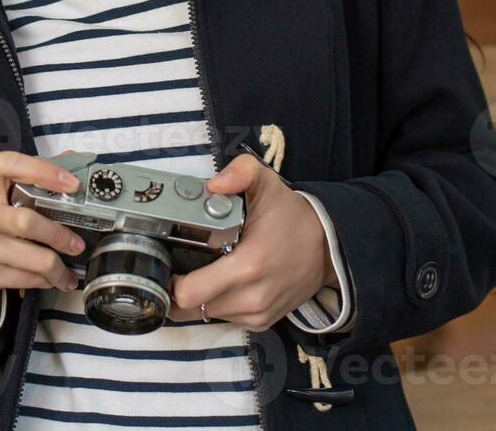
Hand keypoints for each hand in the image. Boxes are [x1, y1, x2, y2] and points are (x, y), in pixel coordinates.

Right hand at [0, 150, 86, 313]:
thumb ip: (33, 179)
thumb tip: (72, 159)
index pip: (10, 165)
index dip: (43, 171)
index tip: (71, 184)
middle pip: (27, 222)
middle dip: (59, 236)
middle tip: (77, 244)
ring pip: (34, 257)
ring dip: (58, 268)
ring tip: (68, 272)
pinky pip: (27, 278)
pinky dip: (46, 281)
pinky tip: (51, 280)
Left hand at [166, 154, 334, 328]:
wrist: (329, 246)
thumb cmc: (292, 216)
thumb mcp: (267, 184)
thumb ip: (240, 173)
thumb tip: (213, 185)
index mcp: (247, 266)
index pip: (189, 293)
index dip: (169, 281)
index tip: (166, 263)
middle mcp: (252, 297)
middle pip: (190, 309)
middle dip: (175, 290)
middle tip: (175, 266)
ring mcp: (257, 313)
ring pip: (205, 315)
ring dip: (197, 297)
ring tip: (201, 269)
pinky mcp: (262, 321)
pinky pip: (225, 318)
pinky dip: (217, 303)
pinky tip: (222, 281)